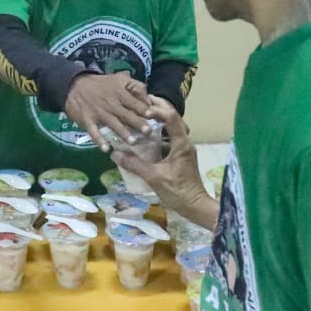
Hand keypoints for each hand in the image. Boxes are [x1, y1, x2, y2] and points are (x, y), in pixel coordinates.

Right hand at [64, 72, 153, 150]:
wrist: (74, 85)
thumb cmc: (101, 84)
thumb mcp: (119, 79)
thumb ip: (135, 86)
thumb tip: (149, 98)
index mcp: (119, 93)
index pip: (134, 101)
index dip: (143, 108)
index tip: (152, 115)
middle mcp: (111, 103)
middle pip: (126, 114)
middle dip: (137, 123)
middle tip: (148, 132)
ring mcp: (99, 112)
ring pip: (113, 123)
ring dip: (122, 133)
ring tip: (132, 142)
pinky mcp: (88, 120)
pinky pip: (94, 131)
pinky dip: (99, 140)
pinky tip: (105, 149)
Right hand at [112, 99, 214, 227]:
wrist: (195, 207)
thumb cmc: (178, 192)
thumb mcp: (154, 178)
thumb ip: (135, 165)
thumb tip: (115, 154)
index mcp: (181, 144)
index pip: (171, 118)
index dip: (157, 109)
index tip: (141, 108)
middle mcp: (184, 143)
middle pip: (173, 119)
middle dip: (158, 110)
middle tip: (141, 104)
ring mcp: (183, 150)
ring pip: (171, 129)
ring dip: (158, 123)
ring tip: (140, 119)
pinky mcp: (180, 157)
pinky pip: (169, 141)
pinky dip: (158, 136)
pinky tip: (144, 140)